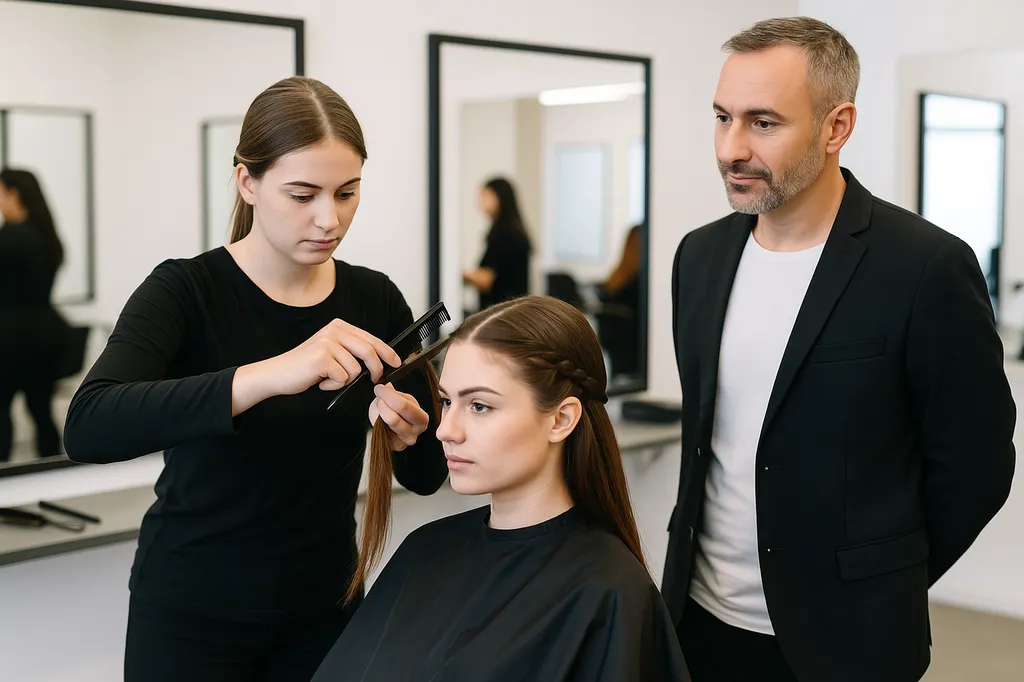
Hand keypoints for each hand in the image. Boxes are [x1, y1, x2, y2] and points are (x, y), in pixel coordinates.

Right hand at [232, 319, 401, 414]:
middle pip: (369, 351)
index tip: (397, 362)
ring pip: (356, 370)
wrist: (277, 374)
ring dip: (345, 381)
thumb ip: (351, 350)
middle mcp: (334, 330)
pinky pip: (343, 378)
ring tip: (328, 379)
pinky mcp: (322, 357)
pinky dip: (333, 386)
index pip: (371, 339)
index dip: (387, 352)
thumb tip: (380, 361)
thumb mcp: (332, 352)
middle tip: (375, 380)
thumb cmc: (306, 367)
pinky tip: (320, 381)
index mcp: (339, 326)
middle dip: (376, 369)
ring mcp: (328, 342)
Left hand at [368, 382, 428, 451]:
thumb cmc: (397, 411)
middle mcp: (415, 433)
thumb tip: (388, 387)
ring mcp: (404, 442)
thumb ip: (394, 393)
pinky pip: (381, 433)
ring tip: (378, 404)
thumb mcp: (399, 398)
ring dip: (379, 412)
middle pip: (394, 419)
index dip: (389, 396)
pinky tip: (378, 417)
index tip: (379, 388)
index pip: (404, 407)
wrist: (390, 425)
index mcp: (422, 419)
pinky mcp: (394, 447)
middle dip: (383, 404)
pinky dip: (376, 422)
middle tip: (377, 394)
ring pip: (386, 427)